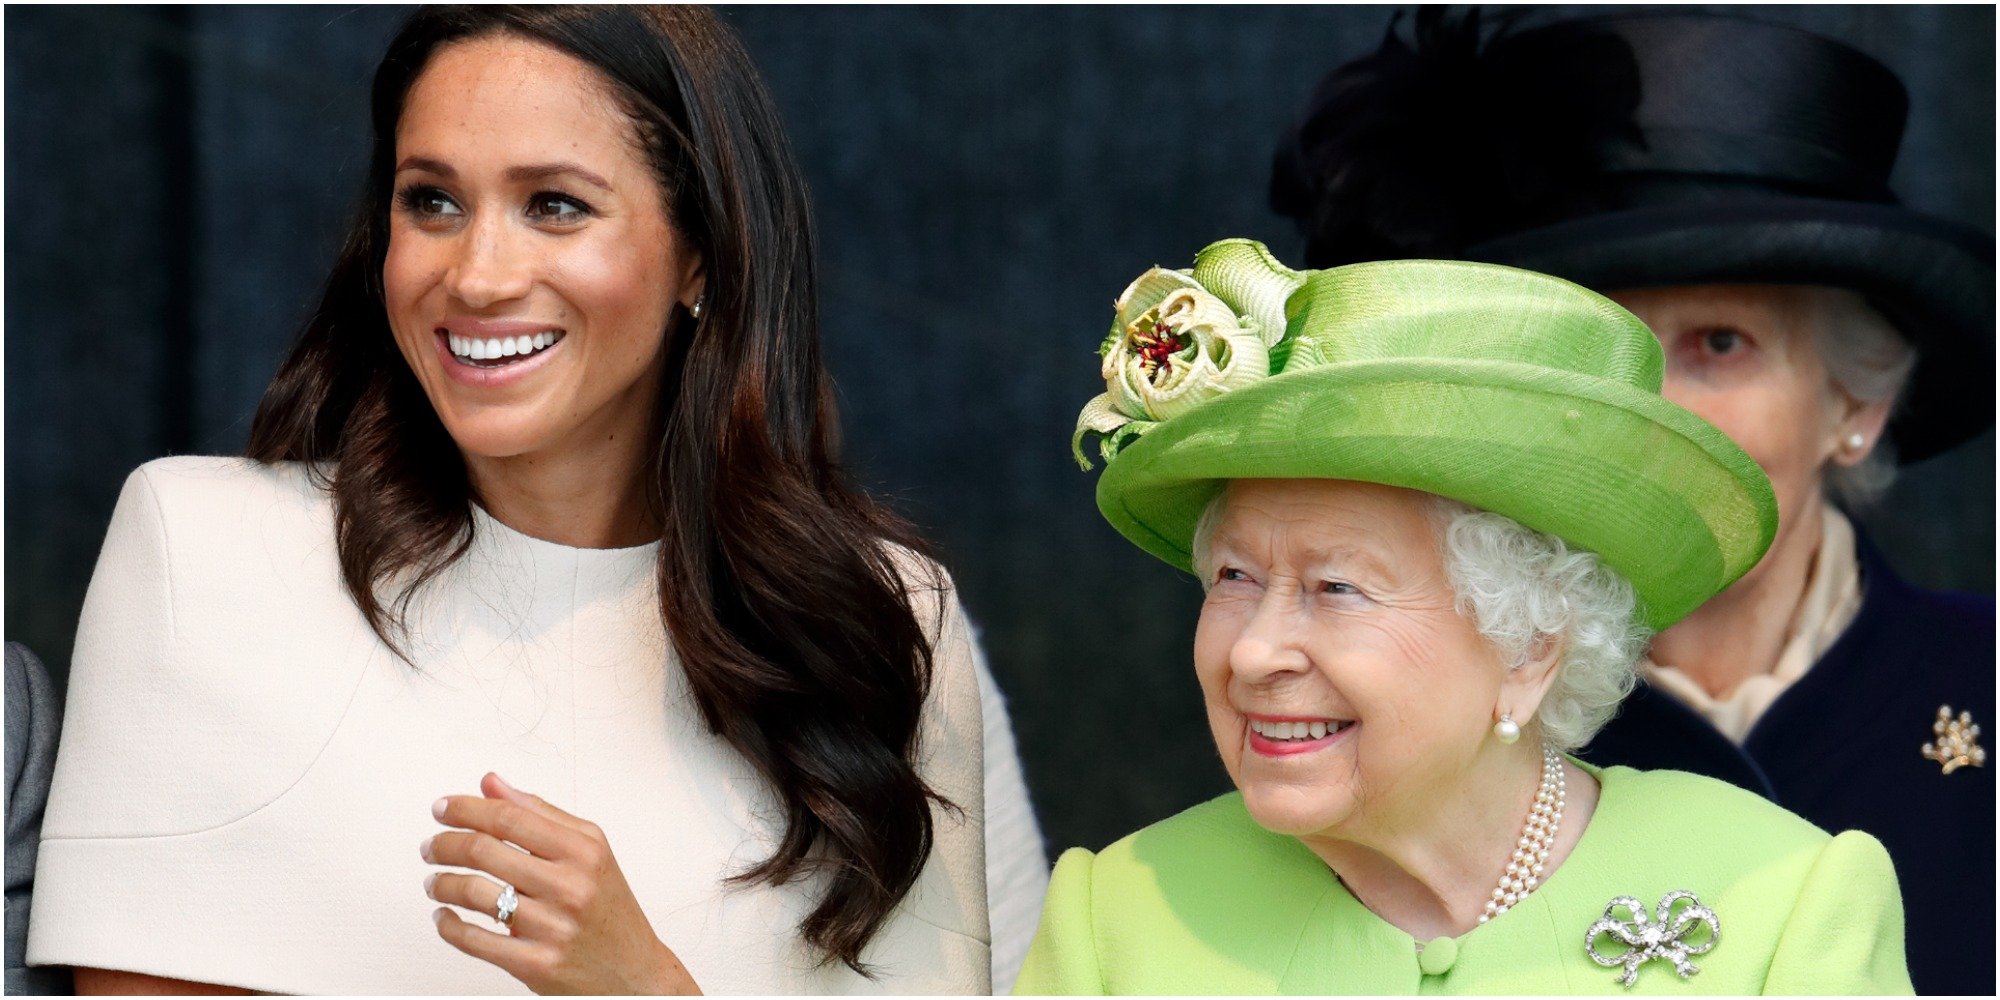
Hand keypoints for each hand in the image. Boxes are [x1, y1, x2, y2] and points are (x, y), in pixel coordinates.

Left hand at [422, 773, 702, 994]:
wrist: (633, 971)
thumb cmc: (608, 907)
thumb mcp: (589, 849)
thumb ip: (539, 813)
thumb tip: (491, 784)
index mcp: (582, 851)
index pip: (509, 818)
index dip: (466, 809)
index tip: (443, 808)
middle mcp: (569, 886)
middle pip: (484, 850)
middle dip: (444, 844)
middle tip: (431, 845)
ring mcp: (551, 927)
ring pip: (473, 893)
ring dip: (441, 883)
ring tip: (435, 881)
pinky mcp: (535, 963)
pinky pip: (474, 940)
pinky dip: (448, 925)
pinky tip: (444, 915)